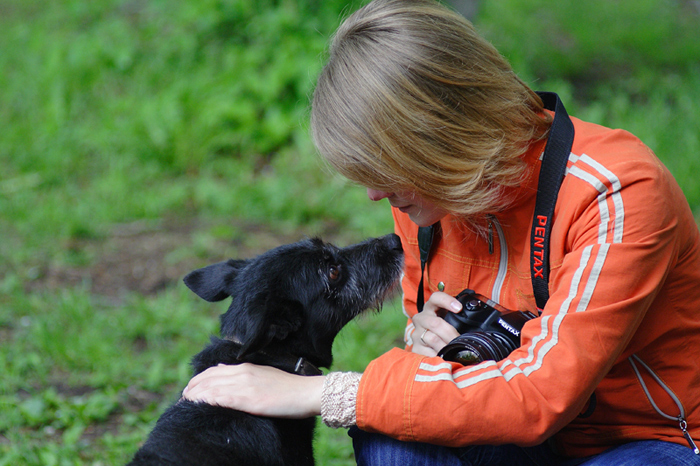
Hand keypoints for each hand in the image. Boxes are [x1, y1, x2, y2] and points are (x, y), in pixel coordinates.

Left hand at [182, 363, 324, 418]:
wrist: (306, 392)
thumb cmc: (289, 388)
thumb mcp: (264, 376)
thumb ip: (245, 376)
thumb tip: (225, 374)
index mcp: (246, 368)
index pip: (213, 371)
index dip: (198, 381)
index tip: (190, 390)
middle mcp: (242, 373)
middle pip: (207, 378)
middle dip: (191, 388)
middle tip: (182, 399)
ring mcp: (245, 385)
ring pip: (210, 388)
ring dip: (194, 395)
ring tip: (184, 404)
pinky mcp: (248, 399)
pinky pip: (220, 398)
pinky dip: (206, 401)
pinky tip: (198, 406)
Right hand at [411, 291, 461, 356]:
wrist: (428, 345)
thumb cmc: (444, 331)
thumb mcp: (450, 322)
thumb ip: (459, 321)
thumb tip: (479, 330)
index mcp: (430, 308)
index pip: (436, 298)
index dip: (446, 301)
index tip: (459, 308)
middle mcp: (421, 319)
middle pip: (435, 323)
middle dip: (451, 333)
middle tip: (461, 341)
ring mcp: (416, 333)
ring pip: (432, 339)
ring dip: (446, 346)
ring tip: (455, 352)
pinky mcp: (415, 348)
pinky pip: (428, 353)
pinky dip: (439, 356)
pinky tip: (445, 358)